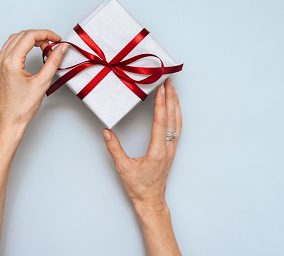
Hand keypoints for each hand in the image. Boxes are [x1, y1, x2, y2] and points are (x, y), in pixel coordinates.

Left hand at [0, 29, 68, 133]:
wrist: (9, 121)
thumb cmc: (22, 108)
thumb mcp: (42, 83)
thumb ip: (53, 62)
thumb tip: (62, 48)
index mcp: (11, 62)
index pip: (29, 36)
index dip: (46, 34)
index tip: (57, 40)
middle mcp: (1, 60)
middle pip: (22, 35)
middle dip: (39, 36)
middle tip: (52, 46)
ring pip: (14, 40)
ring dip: (30, 39)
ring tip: (44, 48)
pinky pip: (8, 48)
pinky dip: (21, 46)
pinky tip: (31, 53)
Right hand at [102, 77, 181, 210]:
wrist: (151, 201)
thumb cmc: (139, 187)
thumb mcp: (123, 168)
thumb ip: (114, 148)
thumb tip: (106, 132)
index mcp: (157, 151)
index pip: (161, 122)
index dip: (161, 104)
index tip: (162, 89)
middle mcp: (167, 148)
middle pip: (172, 118)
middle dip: (172, 98)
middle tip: (170, 82)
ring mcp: (171, 149)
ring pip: (177, 123)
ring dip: (176, 105)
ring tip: (174, 90)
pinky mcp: (170, 150)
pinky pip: (177, 129)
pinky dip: (176, 115)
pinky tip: (174, 109)